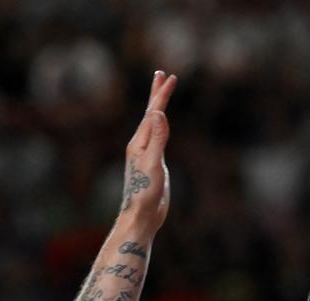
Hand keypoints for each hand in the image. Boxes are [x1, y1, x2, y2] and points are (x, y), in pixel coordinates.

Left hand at [119, 70, 177, 234]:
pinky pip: (158, 139)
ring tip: (161, 98)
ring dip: (158, 109)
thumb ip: (157, 138)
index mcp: (139, 142)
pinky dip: (162, 127)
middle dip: (156, 94)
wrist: (141, 216)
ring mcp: (147, 154)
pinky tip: (162, 128)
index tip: (170, 78)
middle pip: (150, 114)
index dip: (161, 95)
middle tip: (161, 75)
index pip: (153, 112)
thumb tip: (158, 113)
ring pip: (154, 125)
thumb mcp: (153, 163)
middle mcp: (141, 145)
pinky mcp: (154, 164)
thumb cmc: (145, 192)